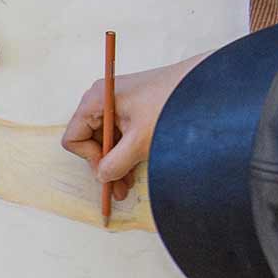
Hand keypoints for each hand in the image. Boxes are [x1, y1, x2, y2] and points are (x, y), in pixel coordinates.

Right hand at [61, 51, 209, 203]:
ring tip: (127, 185)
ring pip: (105, 140)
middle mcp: (102, 99)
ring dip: (114, 163)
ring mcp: (116, 104)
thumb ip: (115, 163)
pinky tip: (134, 169)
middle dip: (103, 164)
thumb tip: (102, 176)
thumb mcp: (140, 141)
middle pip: (89, 140)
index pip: (74, 136)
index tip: (109, 169)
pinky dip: (124, 153)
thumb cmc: (170, 105)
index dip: (89, 158)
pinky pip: (119, 135)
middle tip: (117, 189)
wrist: (204, 88)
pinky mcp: (131, 109)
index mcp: (96, 99)